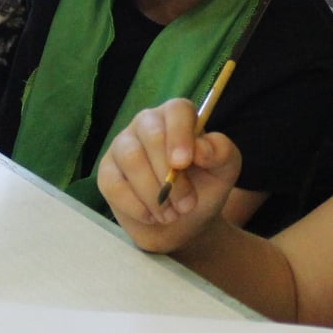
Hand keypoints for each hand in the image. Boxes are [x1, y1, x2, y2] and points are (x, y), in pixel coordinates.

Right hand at [96, 97, 242, 252]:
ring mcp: (123, 146)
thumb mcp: (225, 170)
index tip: (183, 163)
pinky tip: (151, 215)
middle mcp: (147, 124)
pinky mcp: (107, 172)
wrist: (184, 223)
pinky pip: (113, 184)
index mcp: (178, 117)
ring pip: (131, 158)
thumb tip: (200, 148)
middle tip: (186, 204)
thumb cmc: (205, 187)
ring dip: (153, 193)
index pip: (177, 110)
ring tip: (170, 214)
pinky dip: (135, 205)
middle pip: (151, 134)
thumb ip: (221, 152)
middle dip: (169, 174)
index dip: (179, 134)